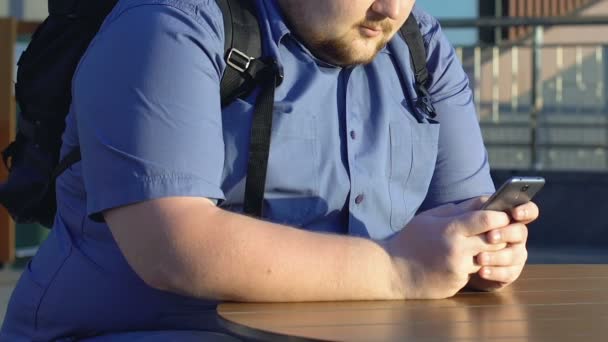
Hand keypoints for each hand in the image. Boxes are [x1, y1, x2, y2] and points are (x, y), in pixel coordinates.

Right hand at [383, 199, 510, 298]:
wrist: (392, 272)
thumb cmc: (410, 241)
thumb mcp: (428, 218)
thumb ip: (456, 210)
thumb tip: (483, 202)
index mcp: (450, 229)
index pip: (486, 219)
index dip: (500, 216)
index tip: (504, 214)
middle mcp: (458, 249)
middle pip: (495, 239)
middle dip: (502, 234)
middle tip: (504, 230)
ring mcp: (459, 268)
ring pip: (489, 257)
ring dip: (491, 251)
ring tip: (487, 244)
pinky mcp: (458, 283)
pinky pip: (476, 271)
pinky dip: (475, 265)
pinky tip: (468, 260)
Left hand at [468, 201, 538, 290]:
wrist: (459, 261)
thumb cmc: (465, 235)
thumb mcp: (467, 221)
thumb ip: (476, 213)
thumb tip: (481, 207)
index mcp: (509, 218)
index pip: (528, 211)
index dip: (526, 210)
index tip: (515, 213)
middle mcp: (516, 235)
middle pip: (521, 232)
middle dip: (506, 233)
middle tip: (490, 236)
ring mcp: (515, 254)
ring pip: (515, 254)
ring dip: (497, 256)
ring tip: (479, 258)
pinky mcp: (510, 272)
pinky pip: (508, 273)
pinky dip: (495, 272)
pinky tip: (481, 271)